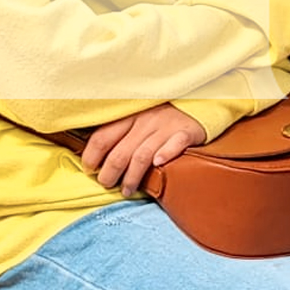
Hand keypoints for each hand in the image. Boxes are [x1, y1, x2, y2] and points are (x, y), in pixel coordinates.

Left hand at [81, 105, 206, 197]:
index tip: (90, 170)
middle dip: (109, 175)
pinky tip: (158, 165)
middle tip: (107, 185)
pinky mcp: (187, 131)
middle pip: (120, 153)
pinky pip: (175, 144)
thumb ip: (119, 132)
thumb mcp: (138, 115)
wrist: (200, 99)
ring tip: (127, 191)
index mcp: (130, 115)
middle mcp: (146, 120)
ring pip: (142, 156)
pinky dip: (166, 154)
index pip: (102, 138)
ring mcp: (167, 126)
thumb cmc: (163, 113)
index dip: (91, 157)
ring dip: (131, 178)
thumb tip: (94, 157)